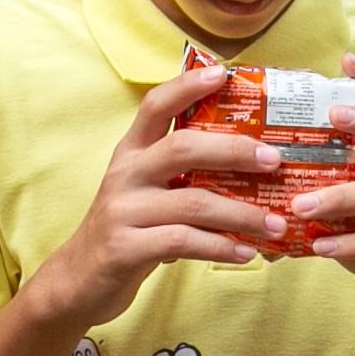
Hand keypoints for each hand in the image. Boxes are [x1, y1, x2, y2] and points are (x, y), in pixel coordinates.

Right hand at [36, 64, 278, 331]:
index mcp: (131, 153)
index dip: (187, 85)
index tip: (222, 74)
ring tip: (276, 223)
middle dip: (235, 150)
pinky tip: (246, 253)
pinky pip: (183, 242)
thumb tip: (251, 164)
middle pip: (184, 148)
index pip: (155, 106)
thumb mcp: (147, 193)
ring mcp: (123, 211)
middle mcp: (125, 174)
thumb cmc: (127, 231)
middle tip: (274, 160)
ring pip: (193, 202)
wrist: (78, 282)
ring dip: (242, 214)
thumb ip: (183, 176)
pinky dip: (220, 248)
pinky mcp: (125, 248)